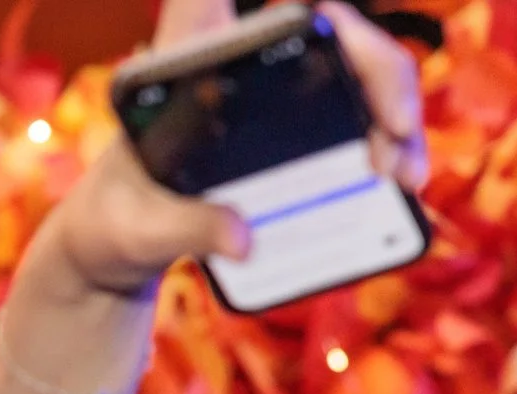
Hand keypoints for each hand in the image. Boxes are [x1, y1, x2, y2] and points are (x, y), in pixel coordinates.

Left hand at [31, 0, 428, 302]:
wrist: (116, 248)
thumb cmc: (112, 226)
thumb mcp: (137, 231)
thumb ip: (182, 230)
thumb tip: (240, 238)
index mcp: (182, 65)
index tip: (316, 16)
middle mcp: (237, 61)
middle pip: (327, 25)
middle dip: (378, 66)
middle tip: (394, 128)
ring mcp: (274, 90)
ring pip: (355, 67)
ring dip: (394, 108)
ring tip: (403, 171)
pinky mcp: (295, 126)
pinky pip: (358, 113)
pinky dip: (388, 139)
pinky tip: (401, 178)